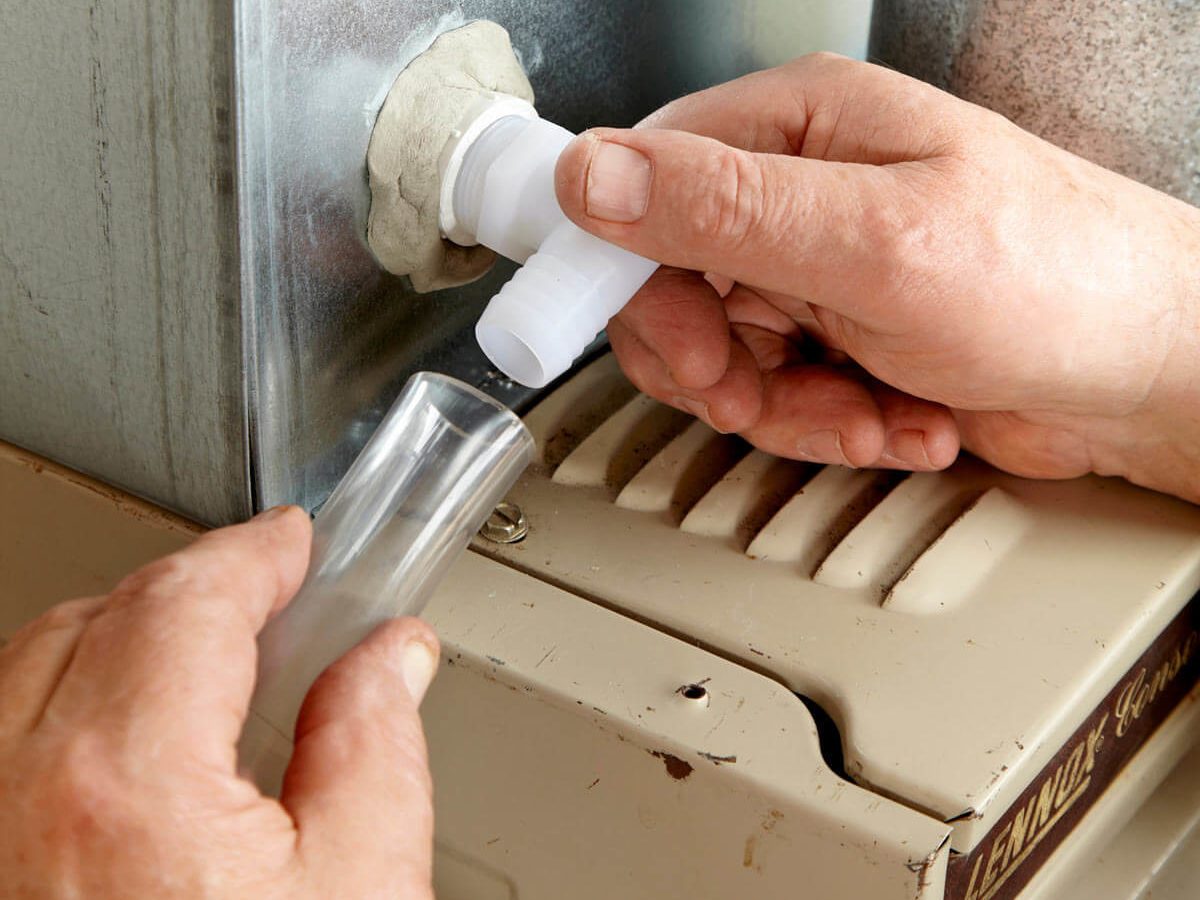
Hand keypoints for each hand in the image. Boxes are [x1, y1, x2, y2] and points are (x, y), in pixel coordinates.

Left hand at [0, 507, 438, 898]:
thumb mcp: (360, 889)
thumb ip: (376, 753)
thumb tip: (389, 661)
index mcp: (126, 783)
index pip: (184, 601)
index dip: (252, 554)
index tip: (288, 542)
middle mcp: (15, 799)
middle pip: (97, 619)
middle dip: (189, 588)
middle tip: (261, 591)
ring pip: (26, 670)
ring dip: (118, 638)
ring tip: (200, 656)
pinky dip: (58, 705)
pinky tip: (123, 737)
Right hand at [555, 53, 1199, 501]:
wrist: (1154, 374)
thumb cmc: (1058, 279)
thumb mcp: (878, 242)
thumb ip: (728, 209)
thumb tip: (597, 176)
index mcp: (800, 130)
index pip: (647, 180)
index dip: (618, 265)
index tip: (636, 334)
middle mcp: (801, 194)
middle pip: (669, 282)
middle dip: (707, 361)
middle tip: (746, 392)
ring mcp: (820, 270)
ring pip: (722, 355)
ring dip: (779, 410)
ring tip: (854, 414)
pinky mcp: (841, 338)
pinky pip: (779, 394)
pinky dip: (826, 426)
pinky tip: (894, 420)